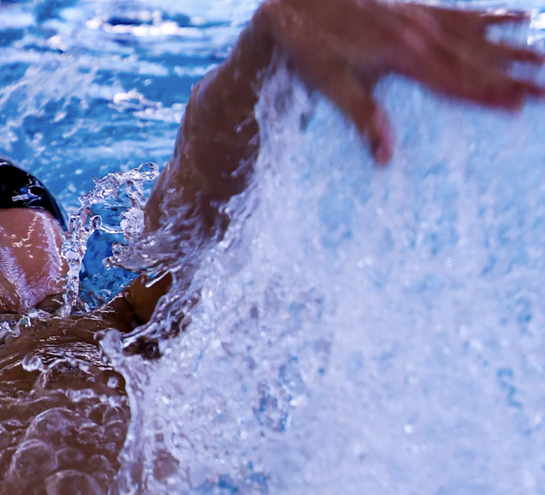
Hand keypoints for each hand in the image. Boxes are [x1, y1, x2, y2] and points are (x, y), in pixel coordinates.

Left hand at [255, 0, 544, 162]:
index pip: (453, 82)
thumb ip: (363, 119)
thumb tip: (384, 158)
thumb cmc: (309, 52)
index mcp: (401, 55)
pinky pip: (462, 12)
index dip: (486, 96)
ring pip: (477, 35)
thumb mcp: (332, 88)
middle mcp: (418, 33)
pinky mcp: (413, 7)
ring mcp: (419, 16)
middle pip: (475, 59)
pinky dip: (493, 16)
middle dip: (513, 77)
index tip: (519, 107)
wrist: (293, 6)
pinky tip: (521, 15)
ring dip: (513, 48)